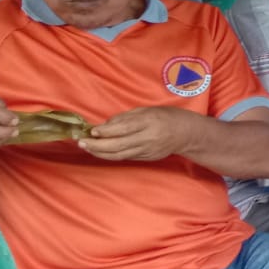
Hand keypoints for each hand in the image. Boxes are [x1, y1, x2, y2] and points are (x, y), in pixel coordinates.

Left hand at [84, 107, 204, 161]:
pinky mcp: (147, 158)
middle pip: (118, 145)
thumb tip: (105, 126)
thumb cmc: (166, 117)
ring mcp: (147, 150)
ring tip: (87, 148)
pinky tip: (101, 152)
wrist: (186, 133)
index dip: (106, 131)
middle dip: (97, 145)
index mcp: (149, 122)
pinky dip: (111, 155)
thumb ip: (125, 118)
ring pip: (119, 155)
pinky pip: (125, 157)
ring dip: (100, 152)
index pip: (124, 128)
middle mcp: (148, 138)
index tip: (91, 130)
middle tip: (82, 142)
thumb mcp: (147, 110)